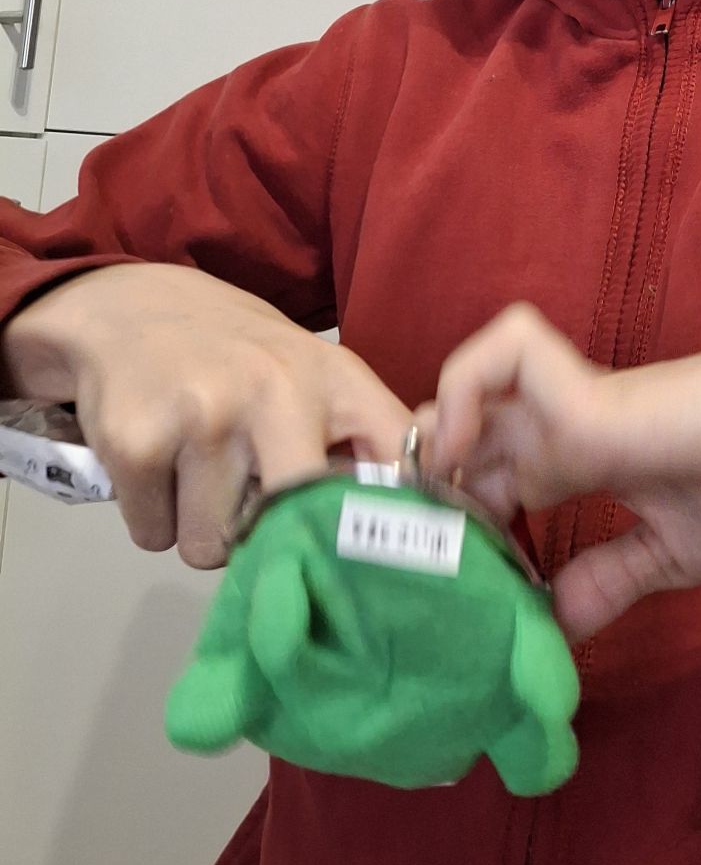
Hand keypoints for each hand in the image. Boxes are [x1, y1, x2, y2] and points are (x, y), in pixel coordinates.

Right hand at [0, 263, 410, 567]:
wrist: (130, 309)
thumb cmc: (237, 357)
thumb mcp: (313, 374)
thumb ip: (359, 439)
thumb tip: (405, 517)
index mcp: (334, 378)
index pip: (394, 455)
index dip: (395, 515)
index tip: (383, 555)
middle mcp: (277, 392)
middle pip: (296, 524)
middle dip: (274, 540)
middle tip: (253, 508)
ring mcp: (205, 417)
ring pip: (212, 546)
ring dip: (201, 526)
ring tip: (197, 470)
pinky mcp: (138, 442)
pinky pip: (154, 537)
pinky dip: (153, 517)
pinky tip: (157, 465)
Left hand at [420, 303, 700, 641]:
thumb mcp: (675, 552)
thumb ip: (609, 580)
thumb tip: (549, 631)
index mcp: (579, 458)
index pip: (485, 475)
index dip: (454, 519)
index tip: (452, 584)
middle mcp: (561, 426)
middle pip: (455, 433)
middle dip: (423, 487)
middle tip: (424, 557)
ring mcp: (570, 407)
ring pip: (460, 386)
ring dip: (433, 436)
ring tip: (440, 510)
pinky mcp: (588, 398)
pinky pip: (500, 357)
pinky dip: (467, 390)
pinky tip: (468, 457)